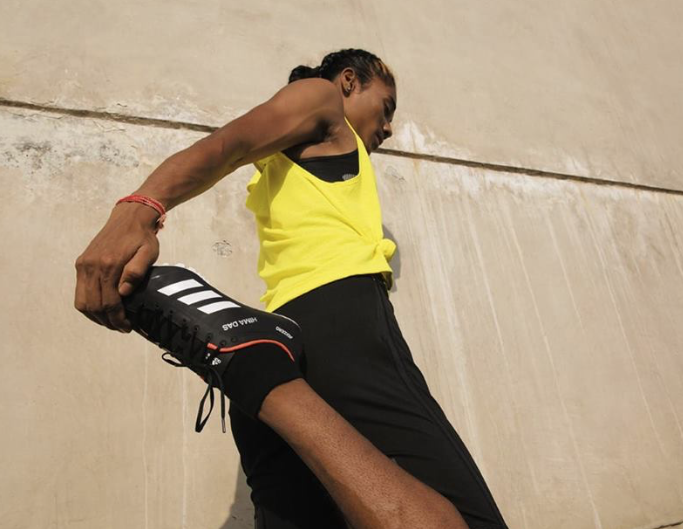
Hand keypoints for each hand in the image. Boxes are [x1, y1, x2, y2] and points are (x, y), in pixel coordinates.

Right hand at [74, 202, 160, 331]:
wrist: (129, 217)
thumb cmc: (142, 237)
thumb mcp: (148, 253)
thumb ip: (136, 272)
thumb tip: (124, 292)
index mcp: (109, 264)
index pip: (108, 302)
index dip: (117, 319)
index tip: (127, 326)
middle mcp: (91, 266)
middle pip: (93, 306)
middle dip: (107, 321)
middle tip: (121, 327)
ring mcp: (83, 265)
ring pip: (82, 302)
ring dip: (96, 317)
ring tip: (112, 321)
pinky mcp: (81, 263)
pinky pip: (79, 292)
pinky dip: (88, 306)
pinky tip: (102, 310)